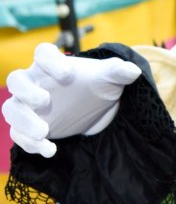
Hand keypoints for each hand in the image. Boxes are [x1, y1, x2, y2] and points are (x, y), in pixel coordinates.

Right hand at [2, 42, 139, 156]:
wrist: (94, 109)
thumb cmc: (96, 87)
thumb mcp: (109, 79)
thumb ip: (118, 72)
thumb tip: (134, 71)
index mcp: (51, 64)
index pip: (42, 53)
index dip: (51, 61)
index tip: (68, 74)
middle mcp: (34, 82)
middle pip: (16, 80)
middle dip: (26, 91)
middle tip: (45, 101)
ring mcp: (29, 106)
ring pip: (11, 109)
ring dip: (23, 121)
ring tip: (44, 132)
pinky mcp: (29, 128)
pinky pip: (19, 135)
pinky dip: (30, 144)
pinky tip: (50, 150)